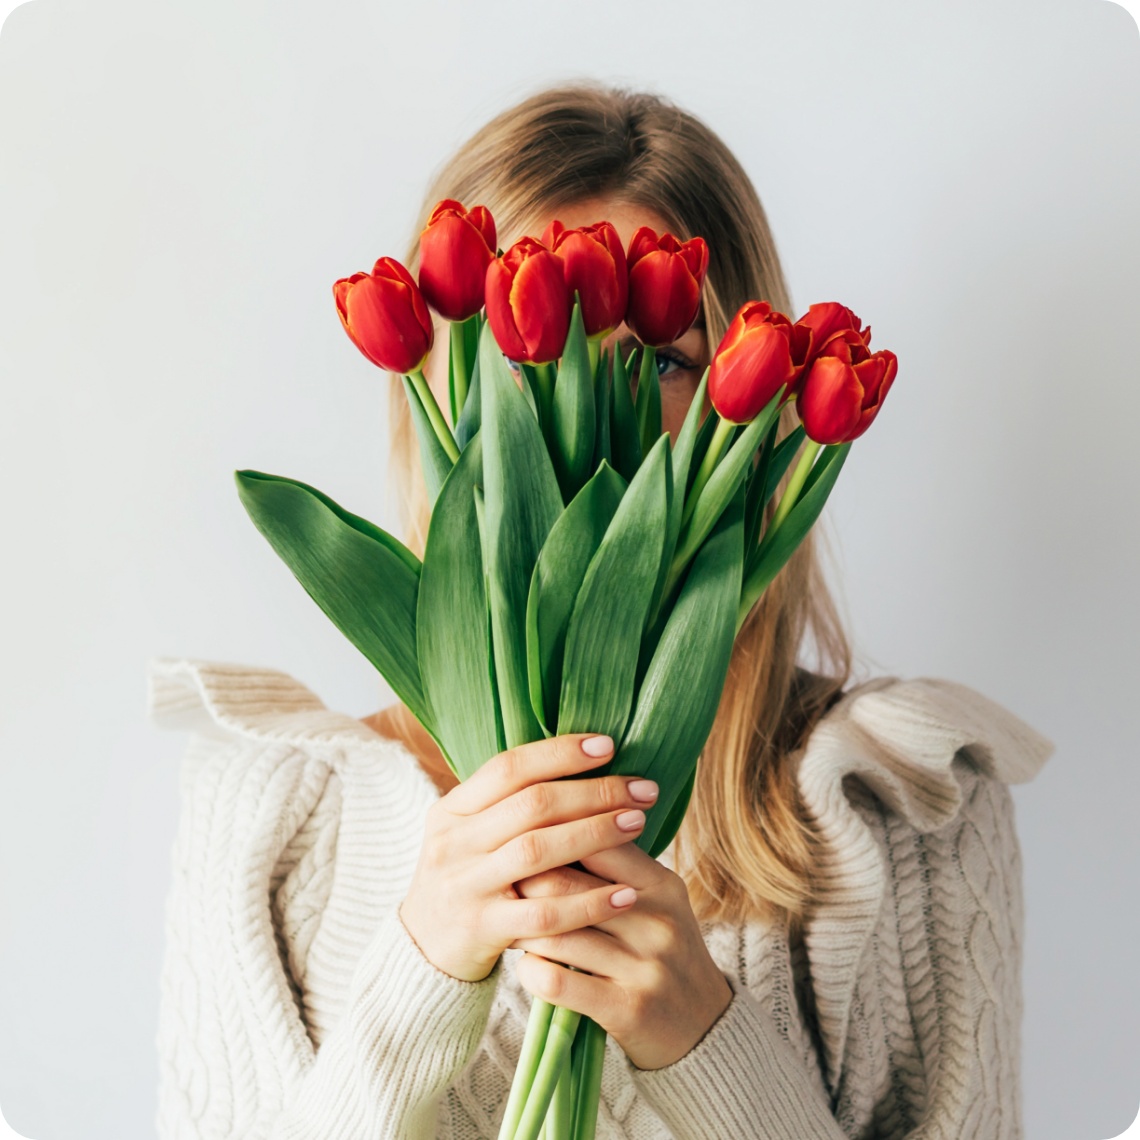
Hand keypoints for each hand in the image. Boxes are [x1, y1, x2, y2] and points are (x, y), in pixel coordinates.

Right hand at [398, 733, 660, 981]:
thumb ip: (509, 803)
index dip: (559, 752)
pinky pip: (544, 915)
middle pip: (531, 805)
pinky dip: (588, 903)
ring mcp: (465, 886)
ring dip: (595, 834)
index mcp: (452, 809)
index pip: (509, 767)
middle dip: (593, 792)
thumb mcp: (469, 833)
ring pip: (537, 851)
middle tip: (643, 789)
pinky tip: (625, 894)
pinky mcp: (482, 930)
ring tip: (638, 823)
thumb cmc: (467, 879)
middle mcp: (454, 842)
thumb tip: (582, 762)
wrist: (421, 949)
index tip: (608, 745)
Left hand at [510, 844, 732, 1070]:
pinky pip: (558, 982)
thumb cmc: (664, 951)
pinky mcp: (628, 1010)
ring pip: (557, 934)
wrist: (705, 1027)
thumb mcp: (657, 901)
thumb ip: (616, 867)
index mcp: (662, 885)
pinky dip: (530, 970)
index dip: (551, 834)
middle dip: (525, 880)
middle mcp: (657, 921)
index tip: (520, 836)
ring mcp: (645, 967)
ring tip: (508, 920)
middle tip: (499, 878)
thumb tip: (552, 821)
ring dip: (522, 927)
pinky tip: (526, 965)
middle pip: (568, 885)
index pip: (598, 840)